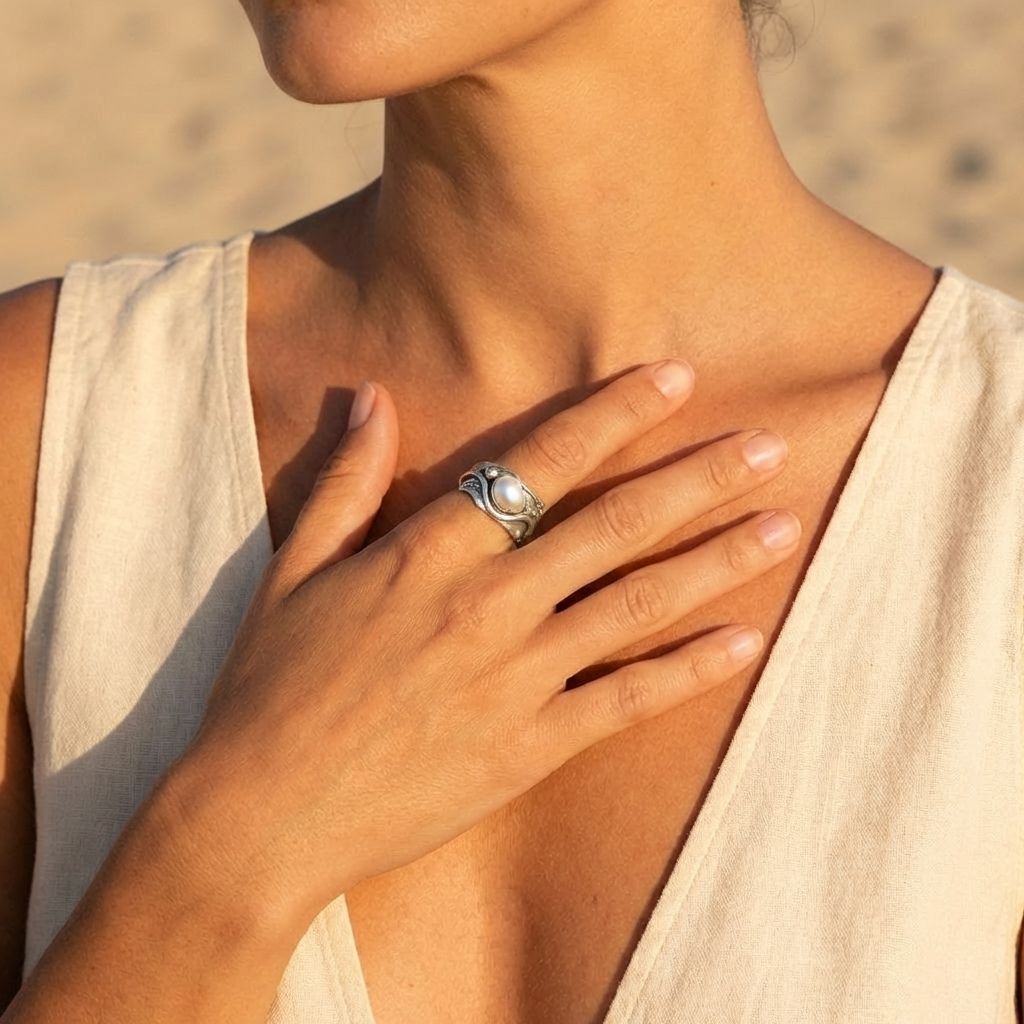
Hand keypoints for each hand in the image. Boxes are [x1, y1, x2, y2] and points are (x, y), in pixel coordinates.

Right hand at [167, 358, 799, 935]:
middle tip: (772, 444)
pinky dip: (689, 670)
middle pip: (615, 527)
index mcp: (429, 554)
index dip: (615, 414)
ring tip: (784, 526)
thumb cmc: (268, 687)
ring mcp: (516, 679)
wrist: (261, 816)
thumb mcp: (294, 570)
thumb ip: (345, 479)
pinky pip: (626, 701)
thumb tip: (372, 395)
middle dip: (699, 479)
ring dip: (717, 562)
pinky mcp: (530, 749)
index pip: (541, 463)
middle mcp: (488, 606)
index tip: (677, 377)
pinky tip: (745, 641)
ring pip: (638, 606)